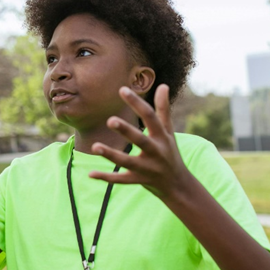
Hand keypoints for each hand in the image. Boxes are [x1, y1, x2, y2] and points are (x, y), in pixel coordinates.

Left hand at [88, 84, 191, 199]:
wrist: (179, 184)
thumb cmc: (170, 152)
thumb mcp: (168, 131)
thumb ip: (163, 109)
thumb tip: (163, 85)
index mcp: (162, 137)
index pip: (150, 117)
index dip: (137, 103)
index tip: (122, 89)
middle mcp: (156, 152)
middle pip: (140, 140)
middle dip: (126, 131)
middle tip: (110, 120)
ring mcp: (147, 168)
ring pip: (127, 162)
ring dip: (111, 155)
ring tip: (95, 146)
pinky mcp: (138, 181)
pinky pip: (121, 180)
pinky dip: (106, 177)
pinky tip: (90, 173)